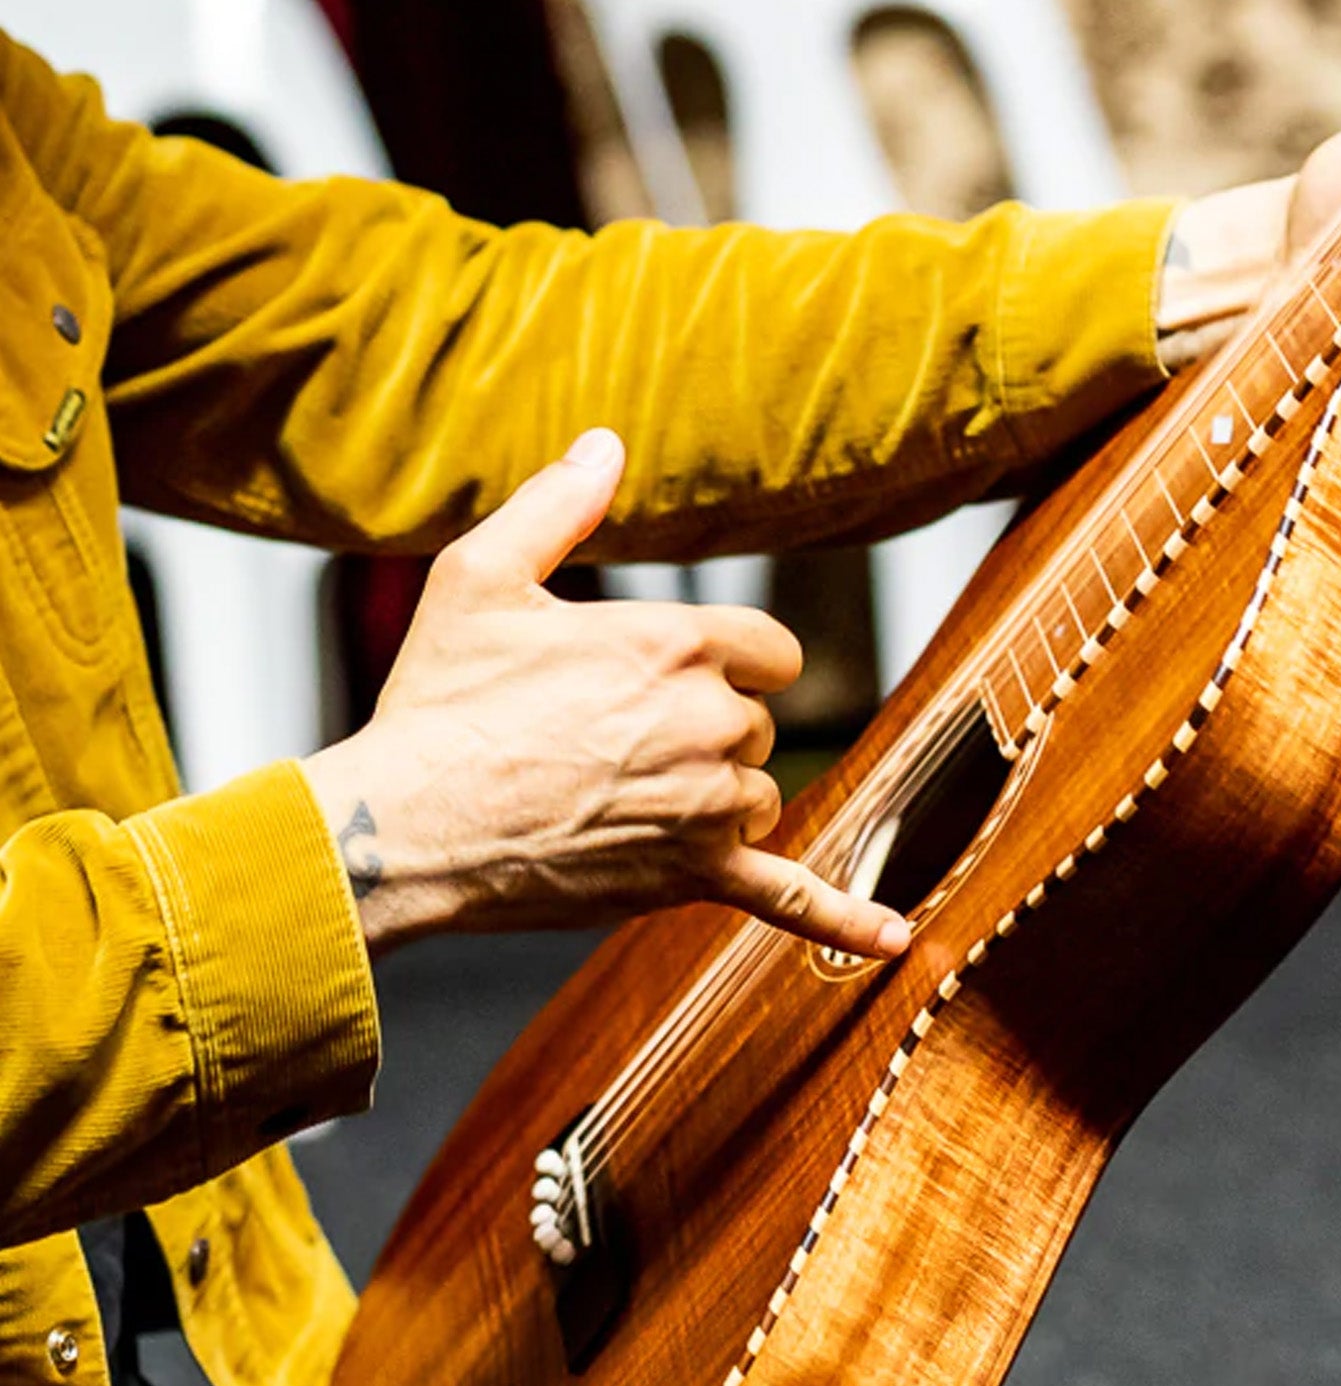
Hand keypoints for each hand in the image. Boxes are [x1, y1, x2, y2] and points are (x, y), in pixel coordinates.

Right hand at [301, 430, 909, 961]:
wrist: (403, 826)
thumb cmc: (437, 702)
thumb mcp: (482, 577)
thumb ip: (558, 506)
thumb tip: (605, 444)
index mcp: (678, 642)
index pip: (770, 649)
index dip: (728, 664)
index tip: (674, 679)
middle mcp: (711, 720)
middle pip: (759, 725)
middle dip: (705, 734)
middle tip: (610, 746)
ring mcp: (708, 805)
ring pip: (758, 799)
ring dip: (714, 800)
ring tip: (620, 801)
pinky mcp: (693, 879)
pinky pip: (788, 897)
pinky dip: (844, 917)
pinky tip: (893, 941)